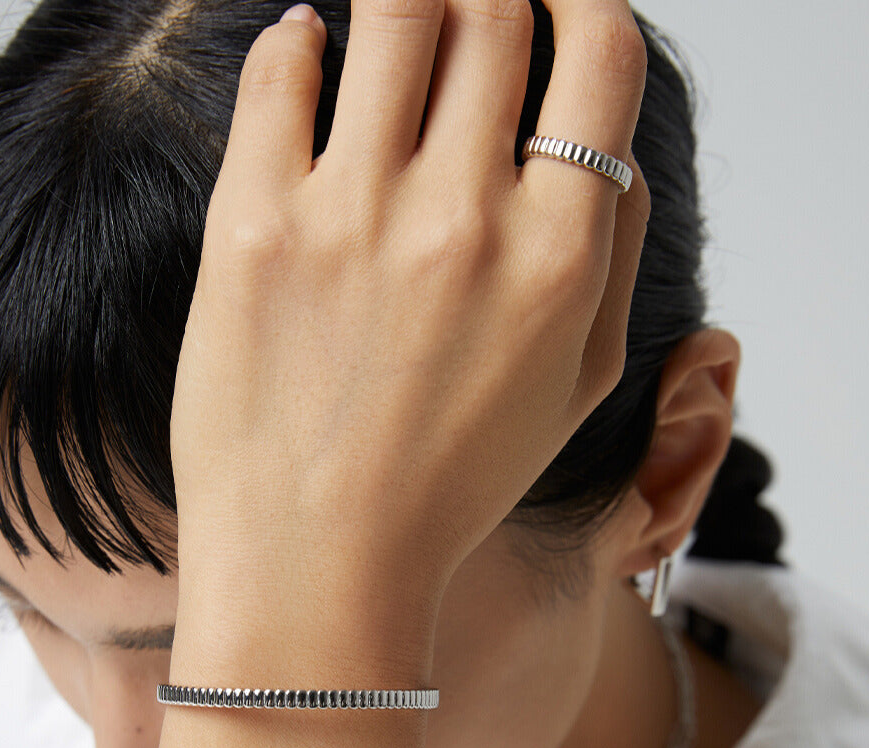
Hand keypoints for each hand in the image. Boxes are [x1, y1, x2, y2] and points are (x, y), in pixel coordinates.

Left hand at [169, 0, 649, 613]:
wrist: (318, 570)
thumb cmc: (447, 488)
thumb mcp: (576, 385)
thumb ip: (615, 249)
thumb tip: (599, 137)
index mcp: (558, 255)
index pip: (599, 50)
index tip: (554, 2)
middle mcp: (464, 218)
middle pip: (495, 10)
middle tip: (462, 17)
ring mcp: (353, 217)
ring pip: (395, 9)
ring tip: (390, 20)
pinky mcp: (254, 227)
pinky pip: (279, 68)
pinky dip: (298, 39)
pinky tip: (306, 55)